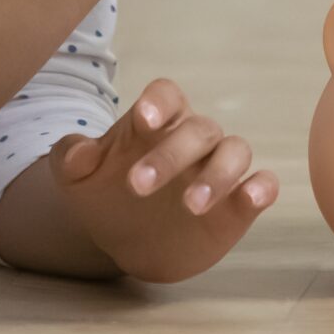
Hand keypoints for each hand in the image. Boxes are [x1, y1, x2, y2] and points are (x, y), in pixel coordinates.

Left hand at [49, 78, 278, 283]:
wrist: (124, 239)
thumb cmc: (103, 194)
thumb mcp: (75, 178)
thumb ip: (71, 158)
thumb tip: (78, 153)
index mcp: (156, 121)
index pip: (167, 94)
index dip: (159, 102)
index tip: (143, 118)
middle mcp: (192, 140)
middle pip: (199, 129)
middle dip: (172, 154)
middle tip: (137, 187)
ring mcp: (217, 169)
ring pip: (236, 151)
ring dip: (219, 174)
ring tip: (191, 206)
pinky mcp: (237, 204)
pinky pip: (263, 184)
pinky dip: (262, 188)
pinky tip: (252, 197)